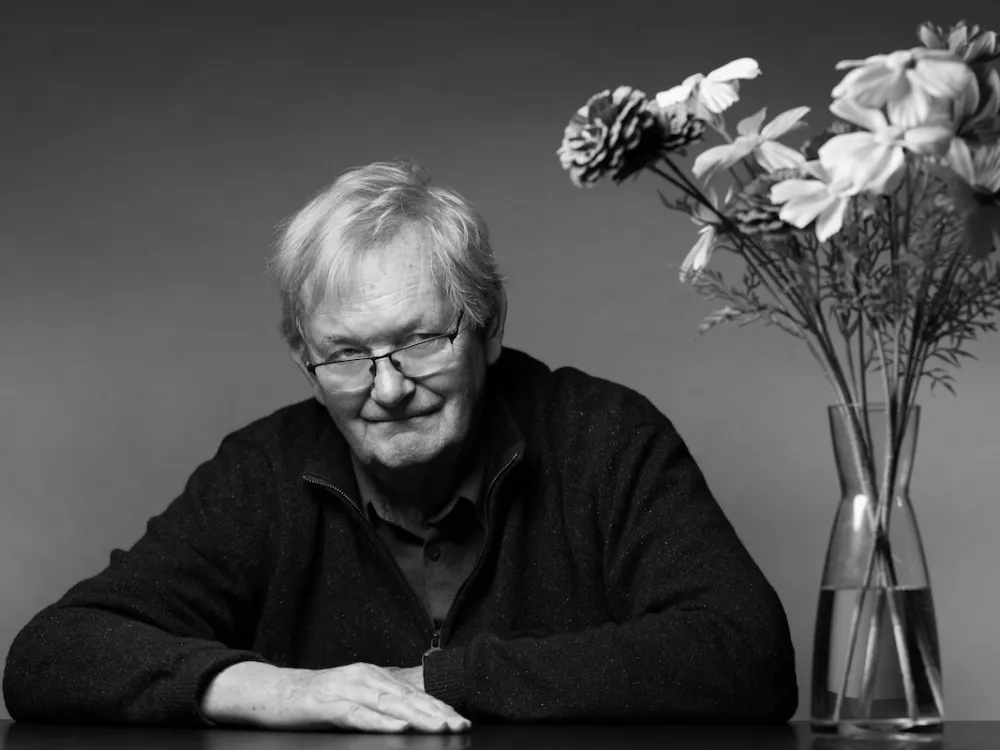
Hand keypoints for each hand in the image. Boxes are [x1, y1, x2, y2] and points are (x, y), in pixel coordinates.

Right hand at [275, 662, 468, 732]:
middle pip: (408, 698)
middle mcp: (366, 676)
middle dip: (437, 712)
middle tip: (460, 725)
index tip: (462, 719)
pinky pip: (359, 715)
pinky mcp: (328, 704)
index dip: (440, 707)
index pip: (414, 693)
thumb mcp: (355, 695)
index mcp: (375, 675)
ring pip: (389, 704)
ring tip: (440, 727)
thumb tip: (411, 714)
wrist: (275, 691)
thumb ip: (381, 701)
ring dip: (417, 717)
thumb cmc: (318, 698)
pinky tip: (398, 729)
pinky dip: (381, 722)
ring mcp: (347, 688)